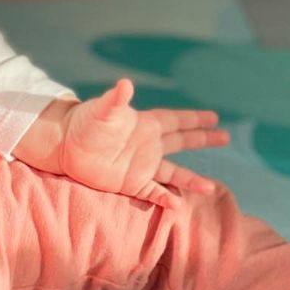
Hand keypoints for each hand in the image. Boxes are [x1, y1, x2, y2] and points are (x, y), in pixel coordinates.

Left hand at [58, 78, 228, 209]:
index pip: (175, 120)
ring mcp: (140, 165)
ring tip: (211, 188)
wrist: (64, 146)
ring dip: (191, 179)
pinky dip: (166, 198)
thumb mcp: (102, 110)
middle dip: (201, 139)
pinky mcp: (130, 183)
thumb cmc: (84, 123)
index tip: (214, 116)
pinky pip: (153, 192)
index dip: (194, 118)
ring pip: (173, 172)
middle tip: (225, 136)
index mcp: (144, 124)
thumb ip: (116, 100)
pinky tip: (179, 206)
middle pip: (180, 141)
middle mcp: (147, 144)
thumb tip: (125, 84)